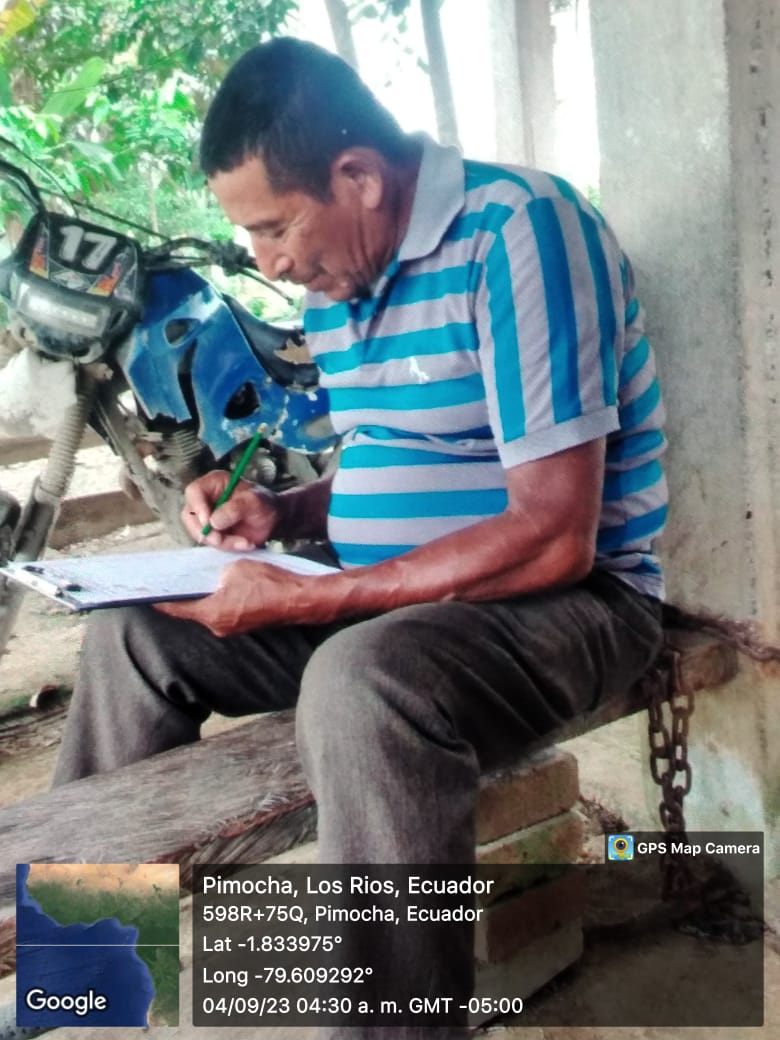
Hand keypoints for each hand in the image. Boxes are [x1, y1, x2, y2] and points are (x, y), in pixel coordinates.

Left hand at [155, 558, 320, 635]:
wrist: (300, 599)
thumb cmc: (269, 582)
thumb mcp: (234, 567)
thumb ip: (212, 572)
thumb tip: (203, 575)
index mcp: (212, 613)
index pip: (176, 608)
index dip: (160, 598)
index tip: (146, 592)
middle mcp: (218, 626)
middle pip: (190, 610)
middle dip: (181, 594)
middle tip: (170, 579)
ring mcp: (231, 628)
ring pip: (207, 610)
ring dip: (201, 596)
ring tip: (194, 579)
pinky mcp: (243, 624)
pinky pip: (222, 611)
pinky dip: (217, 599)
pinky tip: (219, 584)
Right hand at [181, 471, 278, 549]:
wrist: (272, 518)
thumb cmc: (263, 503)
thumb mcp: (254, 502)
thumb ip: (235, 509)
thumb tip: (213, 522)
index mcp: (214, 483)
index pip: (194, 492)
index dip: (198, 508)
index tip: (209, 523)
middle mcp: (205, 499)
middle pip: (190, 516)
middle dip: (206, 531)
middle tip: (222, 540)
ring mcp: (206, 517)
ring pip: (199, 533)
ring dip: (220, 542)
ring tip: (244, 542)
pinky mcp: (211, 532)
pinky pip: (210, 544)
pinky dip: (226, 548)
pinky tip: (244, 545)